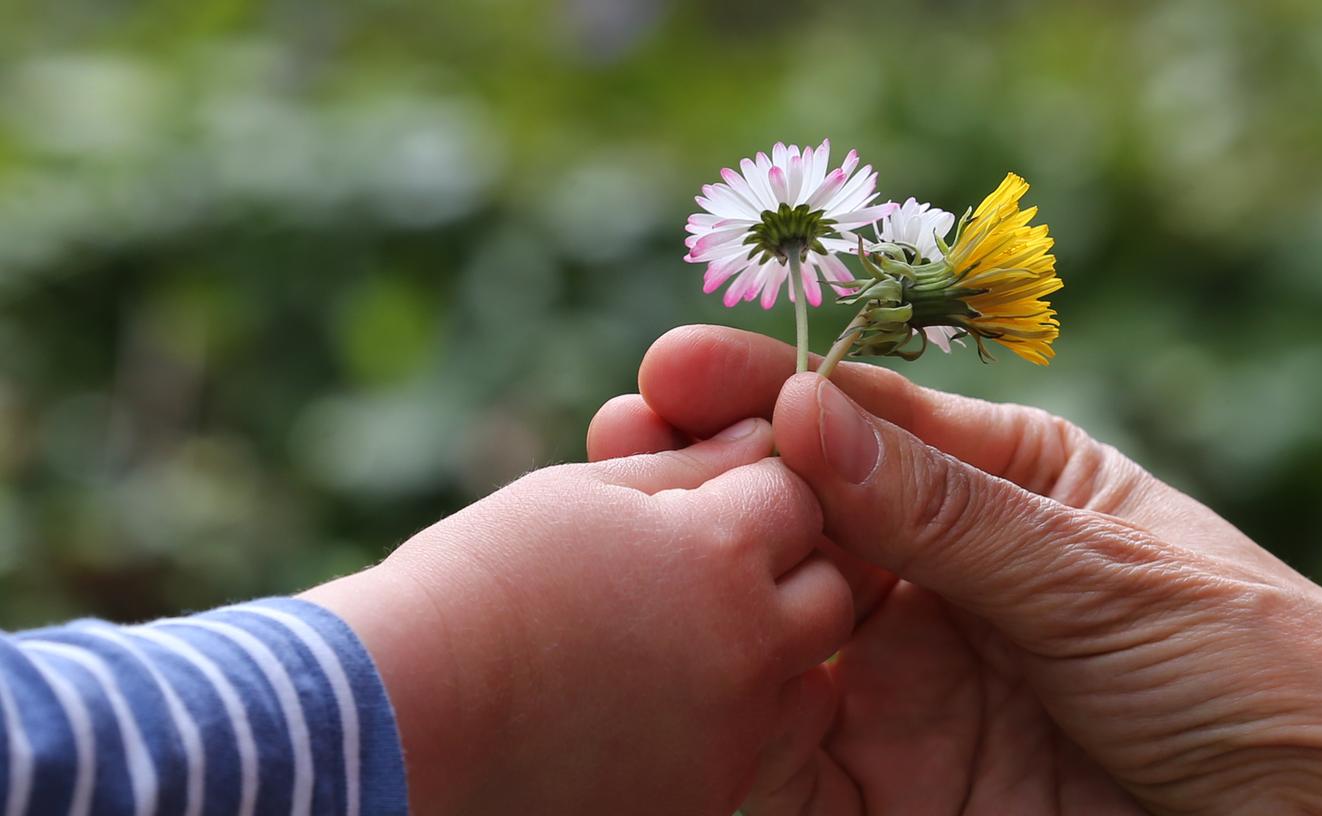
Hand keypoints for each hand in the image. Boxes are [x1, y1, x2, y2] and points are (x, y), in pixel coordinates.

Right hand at [304, 418, 853, 813]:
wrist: (403, 714)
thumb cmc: (480, 581)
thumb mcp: (580, 497)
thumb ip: (684, 469)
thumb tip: (753, 442)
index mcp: (719, 552)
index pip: (797, 496)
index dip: (755, 490)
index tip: (708, 500)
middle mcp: (747, 647)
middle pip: (827, 591)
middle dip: (783, 572)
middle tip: (703, 571)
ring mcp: (730, 736)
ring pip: (803, 681)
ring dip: (767, 655)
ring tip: (679, 645)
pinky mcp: (701, 801)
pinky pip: (756, 753)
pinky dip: (727, 726)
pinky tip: (653, 708)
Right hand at [589, 325, 1321, 814]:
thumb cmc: (1261, 673)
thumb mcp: (1103, 576)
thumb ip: (948, 510)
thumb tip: (808, 411)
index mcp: (1008, 489)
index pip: (866, 424)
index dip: (773, 388)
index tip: (674, 369)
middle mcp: (943, 577)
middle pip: (802, 515)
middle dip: (712, 474)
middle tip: (623, 440)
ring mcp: (913, 679)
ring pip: (781, 617)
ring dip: (704, 578)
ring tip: (618, 527)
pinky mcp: (895, 777)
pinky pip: (793, 739)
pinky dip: (731, 704)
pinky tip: (672, 657)